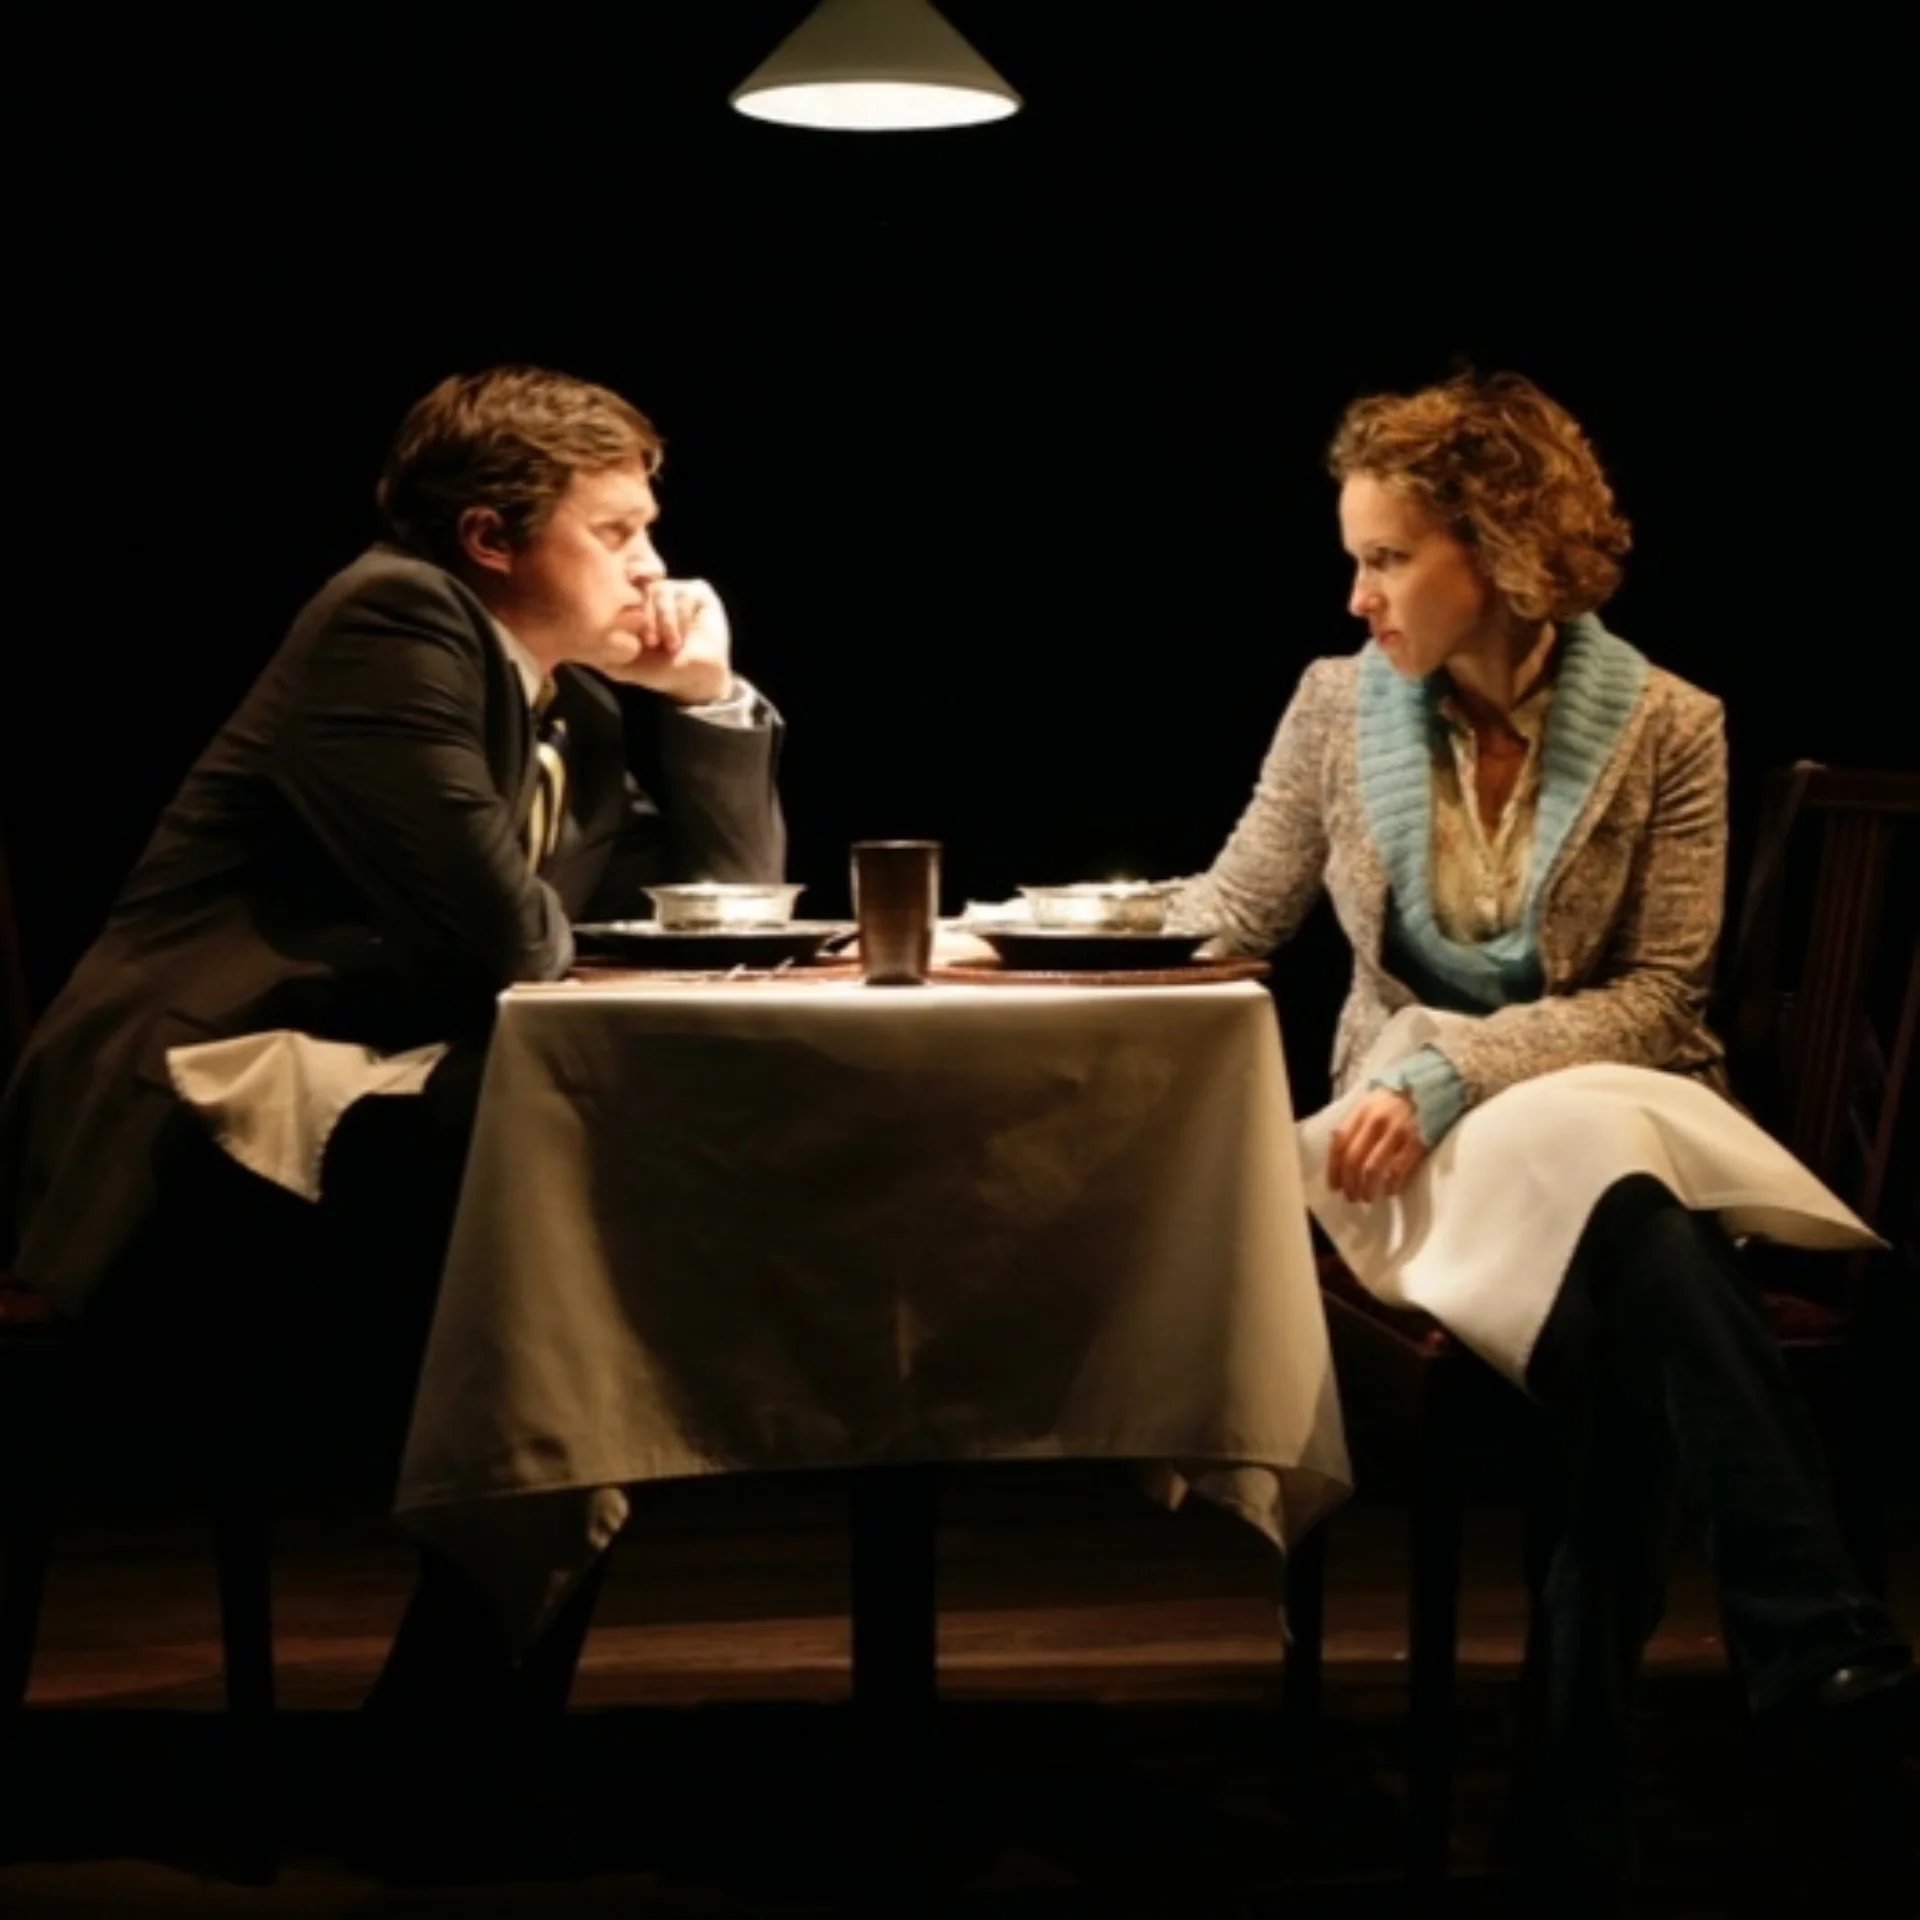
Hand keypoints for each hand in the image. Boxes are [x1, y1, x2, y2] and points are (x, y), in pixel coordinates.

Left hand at [598, 578, 735, 706]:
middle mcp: (651, 592)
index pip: (619, 583)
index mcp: (632, 604)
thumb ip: (596, 650)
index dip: (620, 590)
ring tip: (669, 645)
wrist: (694, 679)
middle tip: (650, 641)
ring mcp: (675, 590)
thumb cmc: (657, 671)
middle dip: (645, 615)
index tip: (622, 608)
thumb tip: (567, 641)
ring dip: (665, 621)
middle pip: (641, 584)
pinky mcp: (698, 592)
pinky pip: (684, 595)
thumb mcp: (620, 665)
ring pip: (662, 590)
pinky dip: (681, 619)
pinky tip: (681, 639)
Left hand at [1326, 1087, 1427, 1203]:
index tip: (1334, 1187)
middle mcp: (1375, 1121)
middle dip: (1349, 1184)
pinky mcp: (1416, 1142)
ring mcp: (1396, 1132)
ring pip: (1372, 1168)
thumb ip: (1353, 1126)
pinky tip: (1389, 1191)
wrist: (1431, 1087)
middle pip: (1353, 1159)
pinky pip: (1398, 1170)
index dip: (1334, 1169)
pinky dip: (1391, 1185)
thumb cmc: (1394, 1102)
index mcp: (1361, 1111)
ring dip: (1366, 1188)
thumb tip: (1338, 1158)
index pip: (1340, 1143)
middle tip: (1351, 1197)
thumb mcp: (1369, 1105)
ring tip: (1366, 1197)